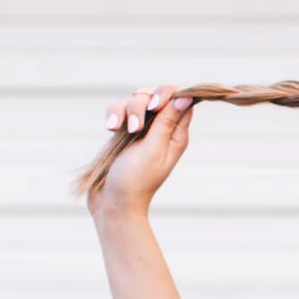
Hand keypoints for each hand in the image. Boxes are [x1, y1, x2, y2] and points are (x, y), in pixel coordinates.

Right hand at [87, 84, 194, 217]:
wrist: (113, 203)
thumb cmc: (136, 180)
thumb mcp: (153, 149)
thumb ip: (167, 122)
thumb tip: (188, 97)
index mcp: (176, 134)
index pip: (181, 99)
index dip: (168, 95)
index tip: (155, 107)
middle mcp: (161, 129)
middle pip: (155, 95)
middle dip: (141, 103)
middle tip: (136, 127)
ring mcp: (141, 129)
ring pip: (134, 100)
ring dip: (124, 111)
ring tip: (118, 131)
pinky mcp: (122, 132)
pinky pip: (118, 110)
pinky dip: (113, 116)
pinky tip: (110, 129)